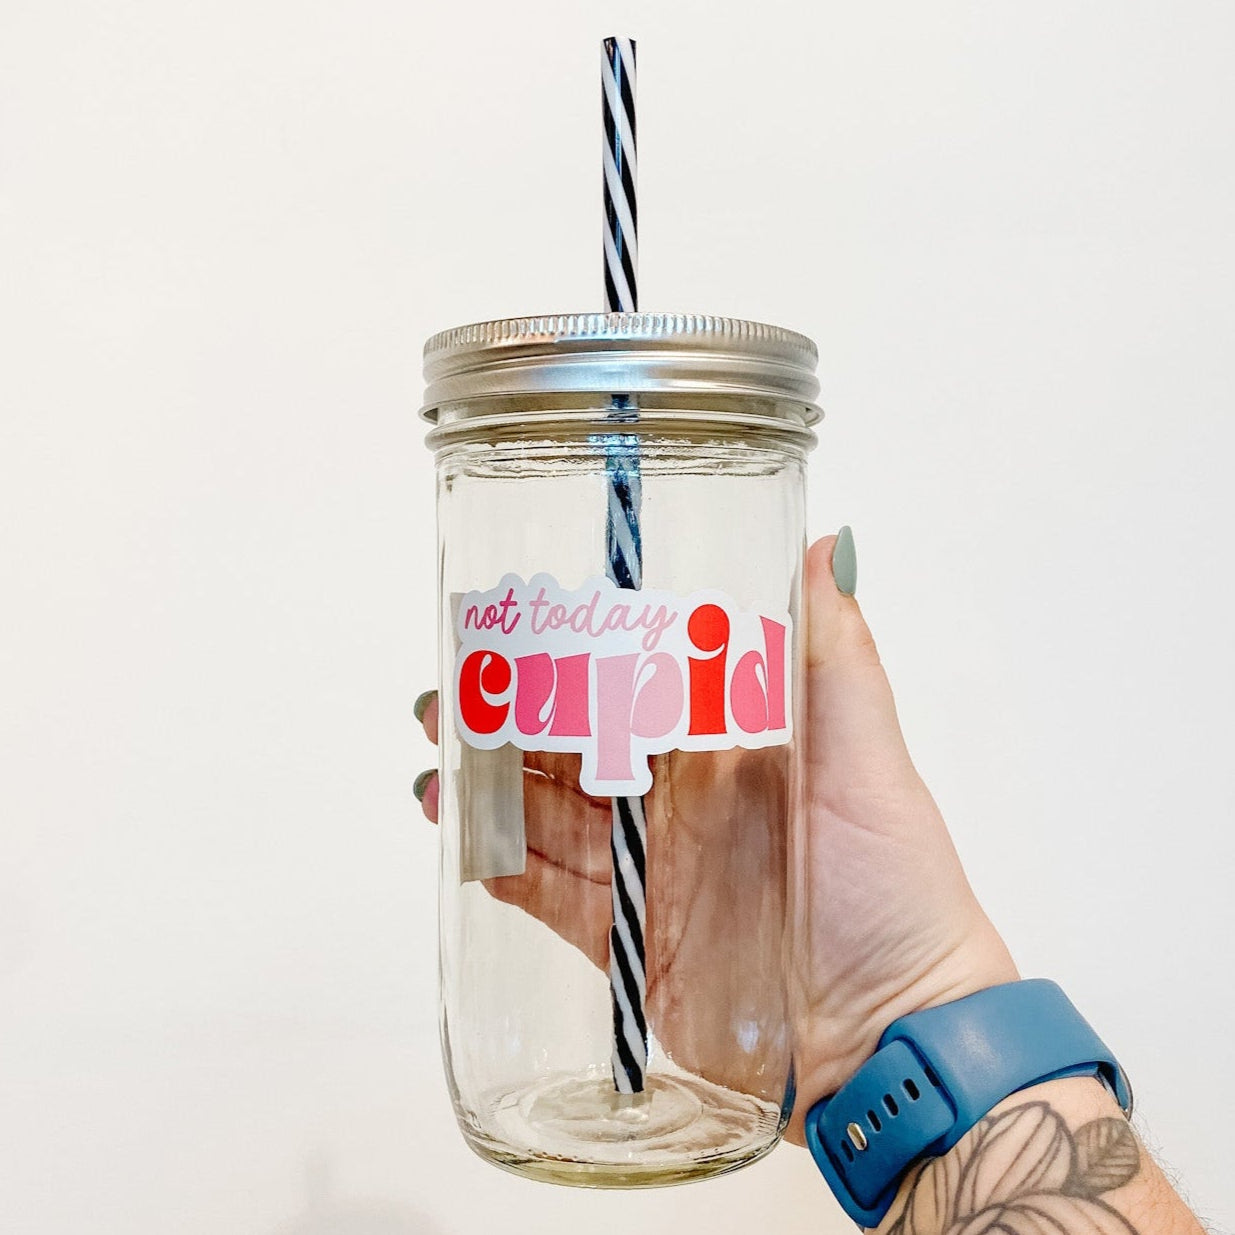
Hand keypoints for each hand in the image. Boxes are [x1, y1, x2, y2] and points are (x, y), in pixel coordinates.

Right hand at [416, 533, 1016, 1143]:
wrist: (892, 1036)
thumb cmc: (896, 891)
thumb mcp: (868, 762)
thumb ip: (837, 659)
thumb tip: (833, 545)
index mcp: (726, 752)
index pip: (633, 690)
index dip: (573, 660)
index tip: (516, 630)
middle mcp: (681, 807)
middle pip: (576, 754)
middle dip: (510, 725)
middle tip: (448, 700)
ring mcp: (651, 877)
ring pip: (551, 823)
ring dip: (492, 795)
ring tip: (437, 771)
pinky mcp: (631, 947)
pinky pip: (553, 901)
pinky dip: (505, 874)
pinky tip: (464, 845)